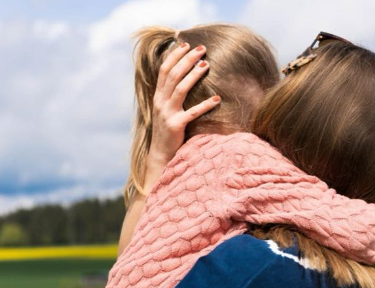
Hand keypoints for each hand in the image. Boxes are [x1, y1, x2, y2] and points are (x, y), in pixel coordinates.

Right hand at [145, 41, 220, 179]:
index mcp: (158, 96)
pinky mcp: (176, 126)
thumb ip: (171, 95)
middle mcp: (160, 102)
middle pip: (173, 75)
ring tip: (206, 65)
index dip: (175, 55)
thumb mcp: (166, 111)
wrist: (160, 155)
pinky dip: (205, 105)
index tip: (186, 44)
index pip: (164, 70)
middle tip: (202, 49)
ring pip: (180, 88)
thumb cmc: (168, 132)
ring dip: (193, 75)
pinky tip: (217, 99)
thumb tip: (183, 79)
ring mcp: (167, 114)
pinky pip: (192, 113)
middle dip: (187, 59)